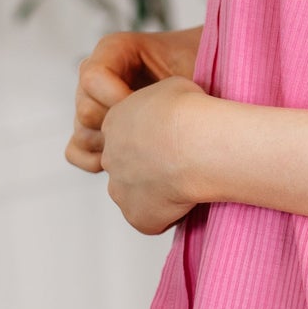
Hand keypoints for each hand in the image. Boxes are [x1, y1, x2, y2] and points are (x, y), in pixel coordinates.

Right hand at [65, 26, 203, 173]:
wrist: (212, 83)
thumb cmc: (207, 68)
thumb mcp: (198, 60)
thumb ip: (178, 73)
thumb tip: (175, 100)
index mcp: (115, 50)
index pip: (93, 77)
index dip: (120, 100)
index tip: (156, 110)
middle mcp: (96, 76)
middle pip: (86, 110)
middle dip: (124, 127)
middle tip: (160, 133)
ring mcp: (93, 105)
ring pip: (82, 133)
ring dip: (114, 146)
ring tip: (152, 147)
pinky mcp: (95, 131)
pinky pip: (76, 151)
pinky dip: (95, 161)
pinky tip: (130, 164)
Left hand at [100, 74, 219, 234]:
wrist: (197, 143)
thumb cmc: (190, 112)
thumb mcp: (172, 88)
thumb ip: (159, 103)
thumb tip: (168, 109)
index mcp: (115, 122)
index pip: (126, 135)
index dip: (151, 140)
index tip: (172, 141)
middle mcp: (110, 156)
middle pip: (126, 166)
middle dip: (149, 167)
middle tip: (181, 163)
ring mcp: (120, 188)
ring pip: (134, 194)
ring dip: (155, 192)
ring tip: (186, 183)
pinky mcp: (136, 215)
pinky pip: (148, 220)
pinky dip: (165, 216)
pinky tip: (187, 201)